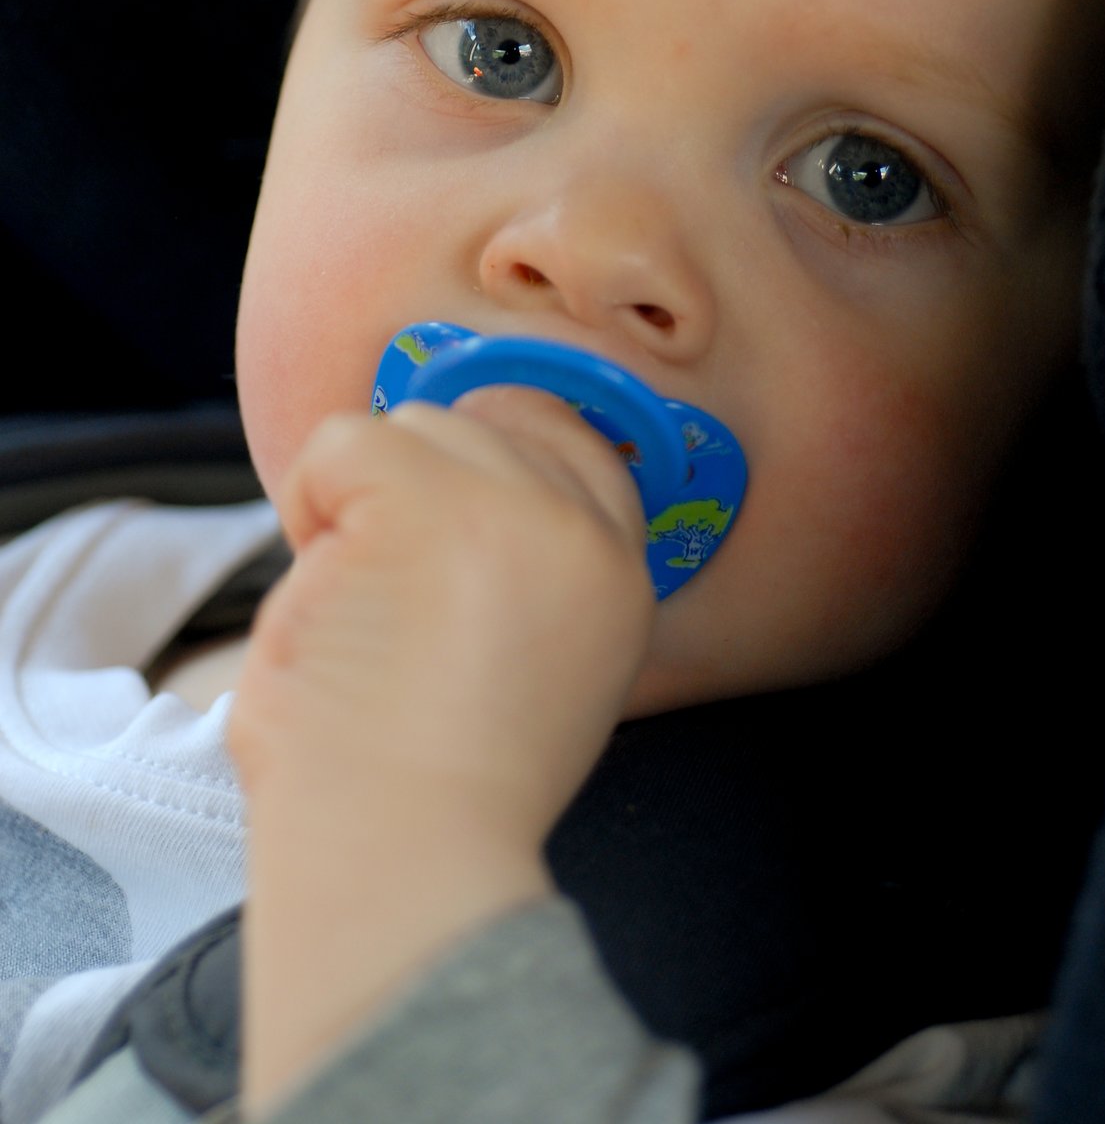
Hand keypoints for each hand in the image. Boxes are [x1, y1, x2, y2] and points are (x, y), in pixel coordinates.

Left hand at [228, 388, 653, 1114]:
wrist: (404, 859)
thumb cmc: (437, 796)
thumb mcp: (540, 674)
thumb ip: (528, 576)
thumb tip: (452, 500)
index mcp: (617, 575)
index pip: (571, 437)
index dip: (489, 455)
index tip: (433, 518)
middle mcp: (579, 526)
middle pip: (481, 423)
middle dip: (412, 492)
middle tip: (390, 604)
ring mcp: (507, 502)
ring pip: (406, 429)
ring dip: (357, 508)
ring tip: (365, 615)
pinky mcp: (421, 497)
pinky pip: (337, 445)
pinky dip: (309, 505)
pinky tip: (329, 595)